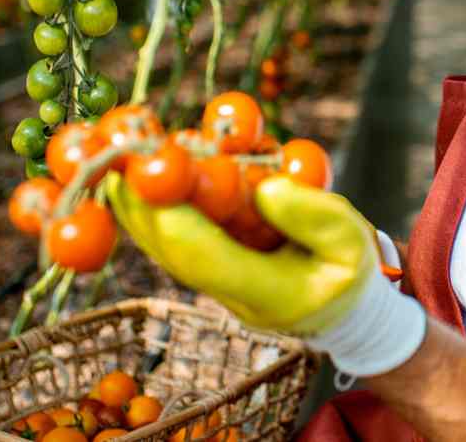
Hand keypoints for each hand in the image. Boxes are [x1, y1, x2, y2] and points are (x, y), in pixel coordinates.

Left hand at [106, 172, 424, 373]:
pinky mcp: (212, 262)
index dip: (173, 220)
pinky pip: (175, 235)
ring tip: (114, 155)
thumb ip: (314, 216)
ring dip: (136, 203)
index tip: (149, 181)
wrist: (344, 311)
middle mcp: (227, 290)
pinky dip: (154, 203)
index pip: (208, 258)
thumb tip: (267, 188)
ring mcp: (215, 279)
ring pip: (164, 243)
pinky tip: (138, 170)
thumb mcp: (351, 242)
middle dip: (139, 205)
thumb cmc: (350, 272)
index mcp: (266, 292)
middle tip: (115, 157)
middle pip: (170, 250)